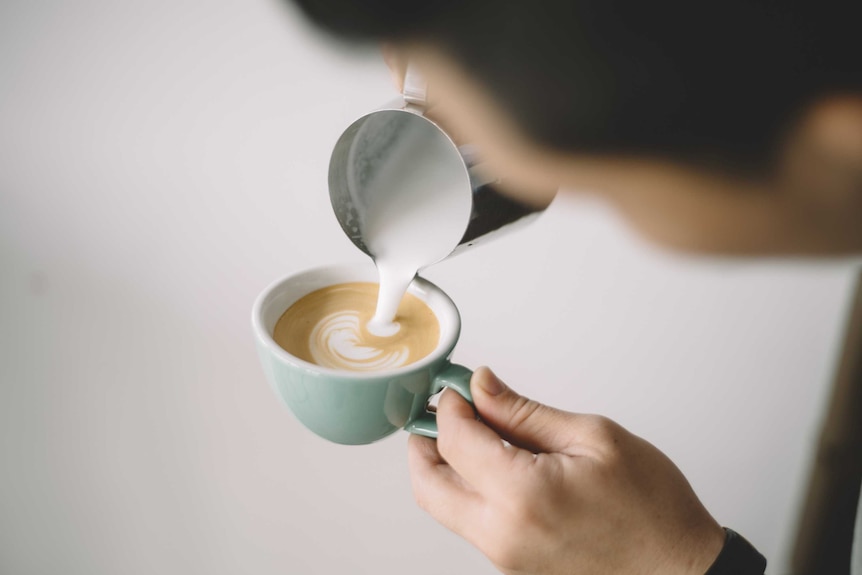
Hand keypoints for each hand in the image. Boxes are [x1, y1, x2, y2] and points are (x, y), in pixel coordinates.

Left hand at [408, 367, 725, 574]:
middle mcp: (503, 534)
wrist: (679, 568)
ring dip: (445, 466)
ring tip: (477, 433)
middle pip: (428, 485)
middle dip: (425, 441)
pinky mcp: (512, 565)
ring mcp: (504, 557)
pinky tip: (497, 464)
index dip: (450, 405)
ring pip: (444, 506)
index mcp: (523, 496)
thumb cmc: (652, 507)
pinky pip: (471, 523)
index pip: (454, 440)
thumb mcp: (592, 438)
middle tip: (447, 410)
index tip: (462, 387)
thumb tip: (481, 386)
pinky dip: (469, 489)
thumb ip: (523, 413)